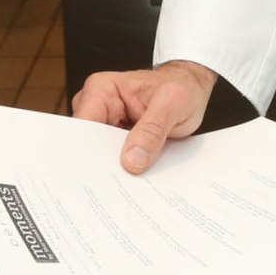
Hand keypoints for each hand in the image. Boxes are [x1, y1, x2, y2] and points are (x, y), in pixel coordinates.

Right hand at [70, 60, 216, 172]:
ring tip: (132, 185)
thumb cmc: (182, 87)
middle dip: (102, 167)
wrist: (192, 89)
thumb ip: (152, 129)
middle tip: (121, 187)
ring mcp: (104, 124)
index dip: (87, 154)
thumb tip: (131, 160)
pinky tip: (136, 181)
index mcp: (101, 90)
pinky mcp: (115, 139)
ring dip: (115, 170)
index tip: (101, 178)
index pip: (83, 127)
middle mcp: (97, 106)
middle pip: (88, 146)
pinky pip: (114, 159)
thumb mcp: (173, 103)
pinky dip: (124, 169)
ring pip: (100, 157)